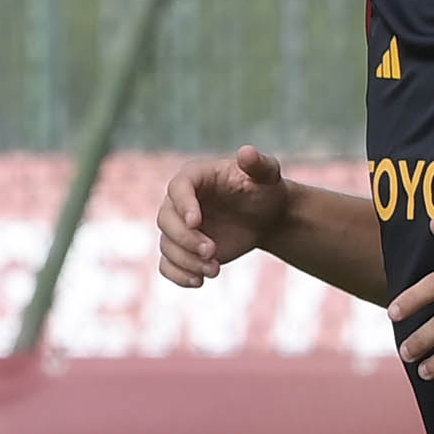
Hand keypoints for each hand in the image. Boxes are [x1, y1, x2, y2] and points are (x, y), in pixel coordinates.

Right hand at [158, 145, 288, 285]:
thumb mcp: (267, 174)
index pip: (178, 188)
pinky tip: (199, 281)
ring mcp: (179, 227)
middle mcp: (179, 202)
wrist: (265, 215)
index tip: (196, 222)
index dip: (183, 205)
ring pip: (166, 245)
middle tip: (213, 252)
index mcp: (194, 177)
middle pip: (165, 220)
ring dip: (186, 261)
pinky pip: (167, 264)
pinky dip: (178, 275)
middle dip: (186, 240)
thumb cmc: (264, 189)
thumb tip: (246, 152)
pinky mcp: (182, 249)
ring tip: (214, 269)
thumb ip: (258, 163)